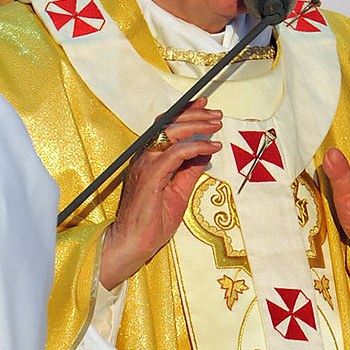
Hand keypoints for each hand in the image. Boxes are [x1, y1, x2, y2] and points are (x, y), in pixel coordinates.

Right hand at [99, 99, 221, 288]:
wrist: (132, 243)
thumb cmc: (151, 222)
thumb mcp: (179, 192)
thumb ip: (190, 170)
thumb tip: (205, 153)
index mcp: (149, 160)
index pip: (165, 127)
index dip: (185, 113)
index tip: (204, 106)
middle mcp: (145, 158)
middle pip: (169, 124)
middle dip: (195, 114)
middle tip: (217, 113)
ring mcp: (145, 165)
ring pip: (170, 133)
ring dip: (197, 125)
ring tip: (217, 125)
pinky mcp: (151, 176)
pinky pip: (176, 153)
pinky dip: (196, 146)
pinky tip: (212, 147)